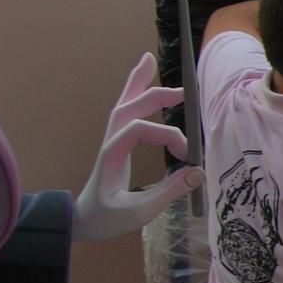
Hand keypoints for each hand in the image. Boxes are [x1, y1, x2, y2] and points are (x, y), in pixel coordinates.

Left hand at [72, 53, 204, 241]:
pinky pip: (125, 110)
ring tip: (149, 60)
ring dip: (138, 82)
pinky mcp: (117, 142)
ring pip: (123, 103)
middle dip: (156, 97)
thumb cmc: (107, 219)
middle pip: (129, 107)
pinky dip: (134, 91)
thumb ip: (169, 192)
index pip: (140, 130)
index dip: (168, 136)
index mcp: (112, 154)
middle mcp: (110, 141)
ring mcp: (112, 139)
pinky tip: (143, 77)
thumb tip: (198, 172)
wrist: (83, 222)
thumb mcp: (139, 212)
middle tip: (184, 95)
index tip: (187, 157)